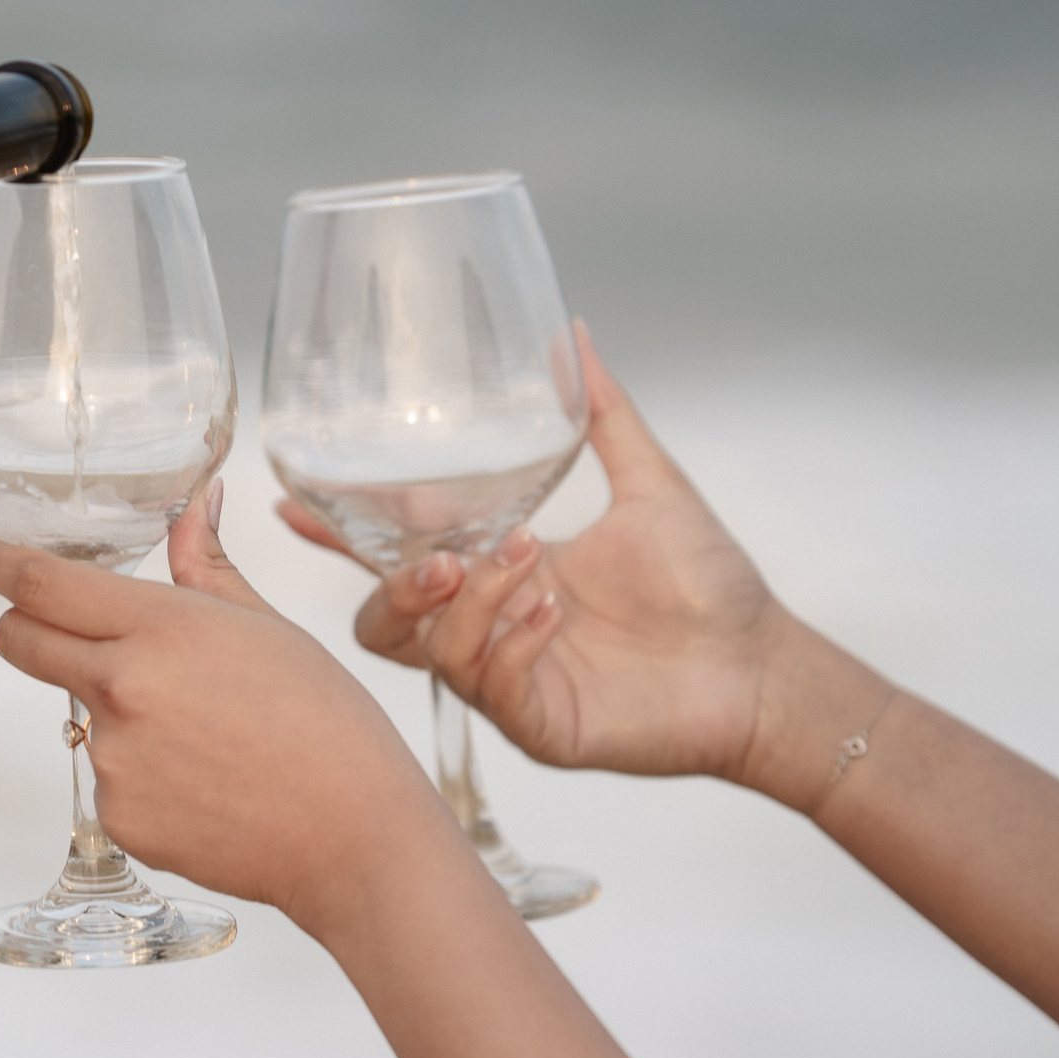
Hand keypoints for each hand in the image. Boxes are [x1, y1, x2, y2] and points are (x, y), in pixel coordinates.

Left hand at [0, 484, 450, 936]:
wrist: (355, 837)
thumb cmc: (329, 726)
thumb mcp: (268, 628)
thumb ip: (207, 566)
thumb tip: (197, 502)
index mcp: (160, 627)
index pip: (41, 582)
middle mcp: (121, 688)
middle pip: (20, 642)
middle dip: (22, 626)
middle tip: (55, 626)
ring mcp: (113, 759)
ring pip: (77, 713)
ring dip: (114, 711)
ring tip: (205, 734)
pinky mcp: (117, 818)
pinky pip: (108, 778)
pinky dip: (142, 774)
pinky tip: (205, 781)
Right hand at [278, 325, 793, 788]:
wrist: (765, 666)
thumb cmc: (711, 589)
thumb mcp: (648, 484)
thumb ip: (602, 414)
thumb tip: (575, 334)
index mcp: (500, 575)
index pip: (398, 555)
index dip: (339, 536)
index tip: (293, 505)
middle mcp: (490, 631)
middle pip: (381, 620)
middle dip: (391, 583)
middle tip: (445, 555)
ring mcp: (509, 681)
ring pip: (428, 651)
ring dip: (469, 600)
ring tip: (528, 561)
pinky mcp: (541, 724)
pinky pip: (491, 687)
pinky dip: (514, 640)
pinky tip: (557, 611)